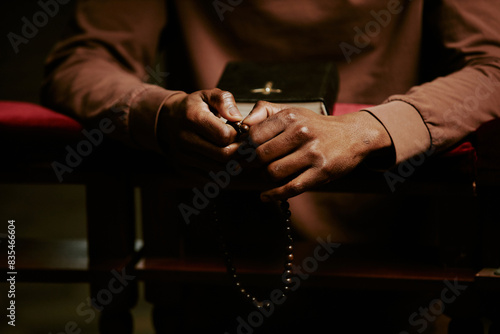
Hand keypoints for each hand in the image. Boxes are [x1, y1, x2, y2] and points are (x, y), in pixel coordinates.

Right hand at [157, 89, 242, 174]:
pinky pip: (209, 179)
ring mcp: (182, 157)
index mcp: (192, 118)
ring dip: (232, 164)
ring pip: (218, 169)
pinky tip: (223, 162)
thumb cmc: (194, 107)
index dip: (238, 135)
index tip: (241, 132)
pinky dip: (220, 173)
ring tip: (234, 152)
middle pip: (222, 155)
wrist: (169, 120)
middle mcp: (184, 139)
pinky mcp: (182, 169)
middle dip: (238, 152)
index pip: (224, 135)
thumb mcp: (208, 95)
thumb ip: (224, 101)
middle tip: (243, 146)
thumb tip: (236, 118)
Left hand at [242, 101, 392, 200]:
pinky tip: (265, 196)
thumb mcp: (292, 112)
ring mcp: (312, 153)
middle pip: (260, 156)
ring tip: (264, 176)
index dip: (242, 149)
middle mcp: (301, 133)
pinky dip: (274, 195)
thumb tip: (241, 126)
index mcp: (290, 117)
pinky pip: (291, 188)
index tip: (237, 156)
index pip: (253, 136)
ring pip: (273, 173)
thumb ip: (265, 113)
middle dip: (248, 166)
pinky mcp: (321, 172)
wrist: (353, 135)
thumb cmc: (315, 126)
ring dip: (264, 178)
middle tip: (243, 170)